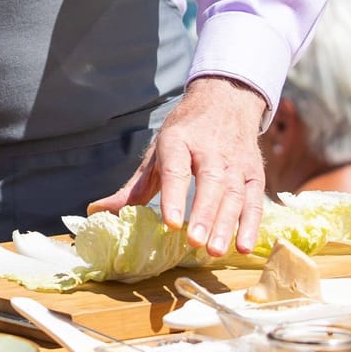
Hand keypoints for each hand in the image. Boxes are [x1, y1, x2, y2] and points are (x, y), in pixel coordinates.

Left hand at [89, 76, 268, 256]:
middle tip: (195, 242)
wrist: (225, 101)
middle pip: (210, 182)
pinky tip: (243, 246)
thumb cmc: (186, 133)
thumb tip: (96, 211)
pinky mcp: (254, 172)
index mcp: (179, 141)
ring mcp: (235, 162)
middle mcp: (210, 150)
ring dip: (226, 223)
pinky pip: (255, 200)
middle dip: (203, 213)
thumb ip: (134, 188)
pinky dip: (251, 224)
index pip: (176, 168)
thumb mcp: (158, 153)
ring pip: (233, 193)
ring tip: (213, 250)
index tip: (170, 222)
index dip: (174, 195)